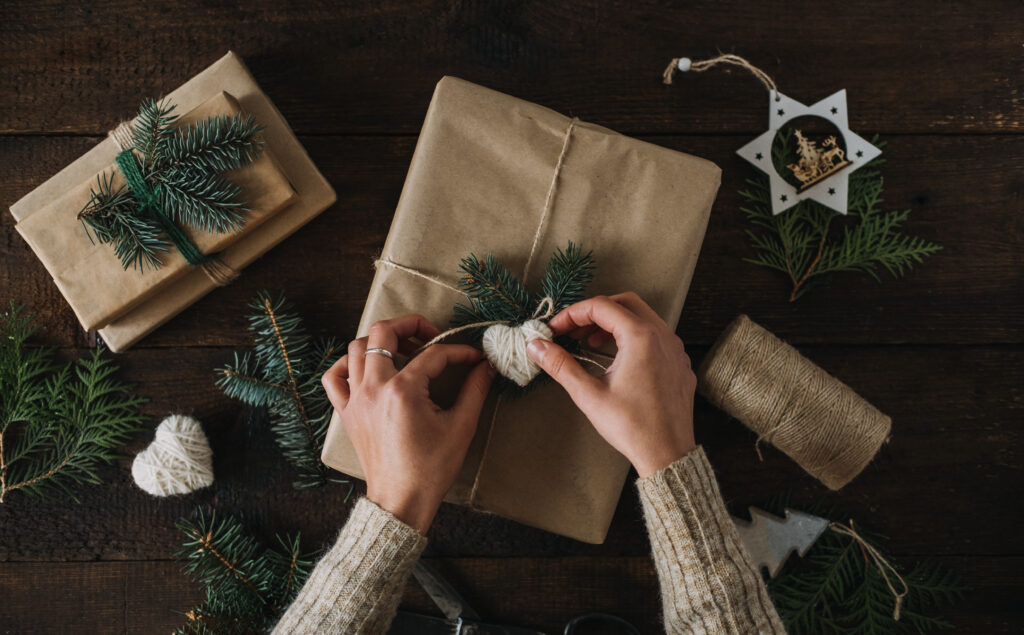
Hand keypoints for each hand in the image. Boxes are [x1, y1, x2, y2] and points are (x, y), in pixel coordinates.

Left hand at [321, 314, 494, 532]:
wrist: (401, 501)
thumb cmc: (431, 469)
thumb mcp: (461, 427)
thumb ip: (475, 390)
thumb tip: (486, 365)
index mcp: (403, 391)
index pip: (433, 354)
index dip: (458, 351)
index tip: (474, 357)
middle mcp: (374, 388)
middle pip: (383, 332)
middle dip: (410, 324)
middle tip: (430, 335)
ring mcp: (355, 399)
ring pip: (356, 348)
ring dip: (380, 341)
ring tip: (403, 350)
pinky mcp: (347, 413)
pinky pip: (335, 377)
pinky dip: (348, 364)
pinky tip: (368, 369)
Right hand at [526, 293, 695, 477]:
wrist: (667, 454)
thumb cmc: (631, 426)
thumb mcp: (589, 394)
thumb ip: (561, 365)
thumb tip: (536, 346)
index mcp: (641, 337)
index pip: (601, 307)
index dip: (572, 314)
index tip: (555, 329)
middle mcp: (663, 336)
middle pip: (625, 303)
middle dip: (595, 312)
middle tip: (573, 330)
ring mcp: (675, 349)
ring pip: (643, 318)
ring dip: (615, 324)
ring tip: (592, 344)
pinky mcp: (680, 364)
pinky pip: (657, 337)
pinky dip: (634, 337)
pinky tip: (619, 359)